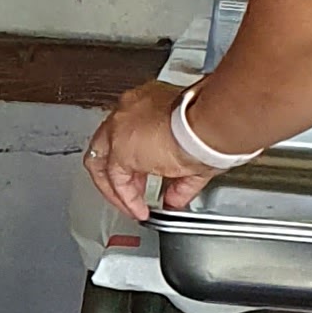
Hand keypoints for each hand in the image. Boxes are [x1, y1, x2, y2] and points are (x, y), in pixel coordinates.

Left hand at [83, 81, 216, 223]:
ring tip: (130, 205)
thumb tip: (175, 198)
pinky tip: (137, 209)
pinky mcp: (120, 149)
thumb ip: (179, 181)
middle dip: (119, 173)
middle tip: (133, 192)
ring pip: (101, 160)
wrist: (210, 124)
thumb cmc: (210, 127)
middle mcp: (128, 111)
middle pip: (106, 144)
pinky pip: (116, 179)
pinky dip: (125, 198)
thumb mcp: (192, 154)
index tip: (143, 174)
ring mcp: (120, 128)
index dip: (134, 158)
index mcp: (147, 103)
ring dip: (114, 187)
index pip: (128, 131)